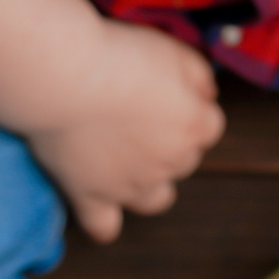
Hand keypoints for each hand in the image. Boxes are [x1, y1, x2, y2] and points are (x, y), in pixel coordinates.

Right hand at [23, 17, 225, 242]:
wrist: (69, 77)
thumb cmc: (121, 57)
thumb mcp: (175, 51)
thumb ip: (200, 76)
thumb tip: (207, 95)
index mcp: (194, 126)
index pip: (209, 126)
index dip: (190, 107)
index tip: (166, 90)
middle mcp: (170, 163)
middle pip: (183, 160)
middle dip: (169, 141)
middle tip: (137, 112)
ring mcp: (131, 185)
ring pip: (156, 199)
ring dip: (150, 183)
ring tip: (127, 157)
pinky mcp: (91, 196)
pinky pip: (105, 227)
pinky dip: (105, 219)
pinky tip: (99, 201)